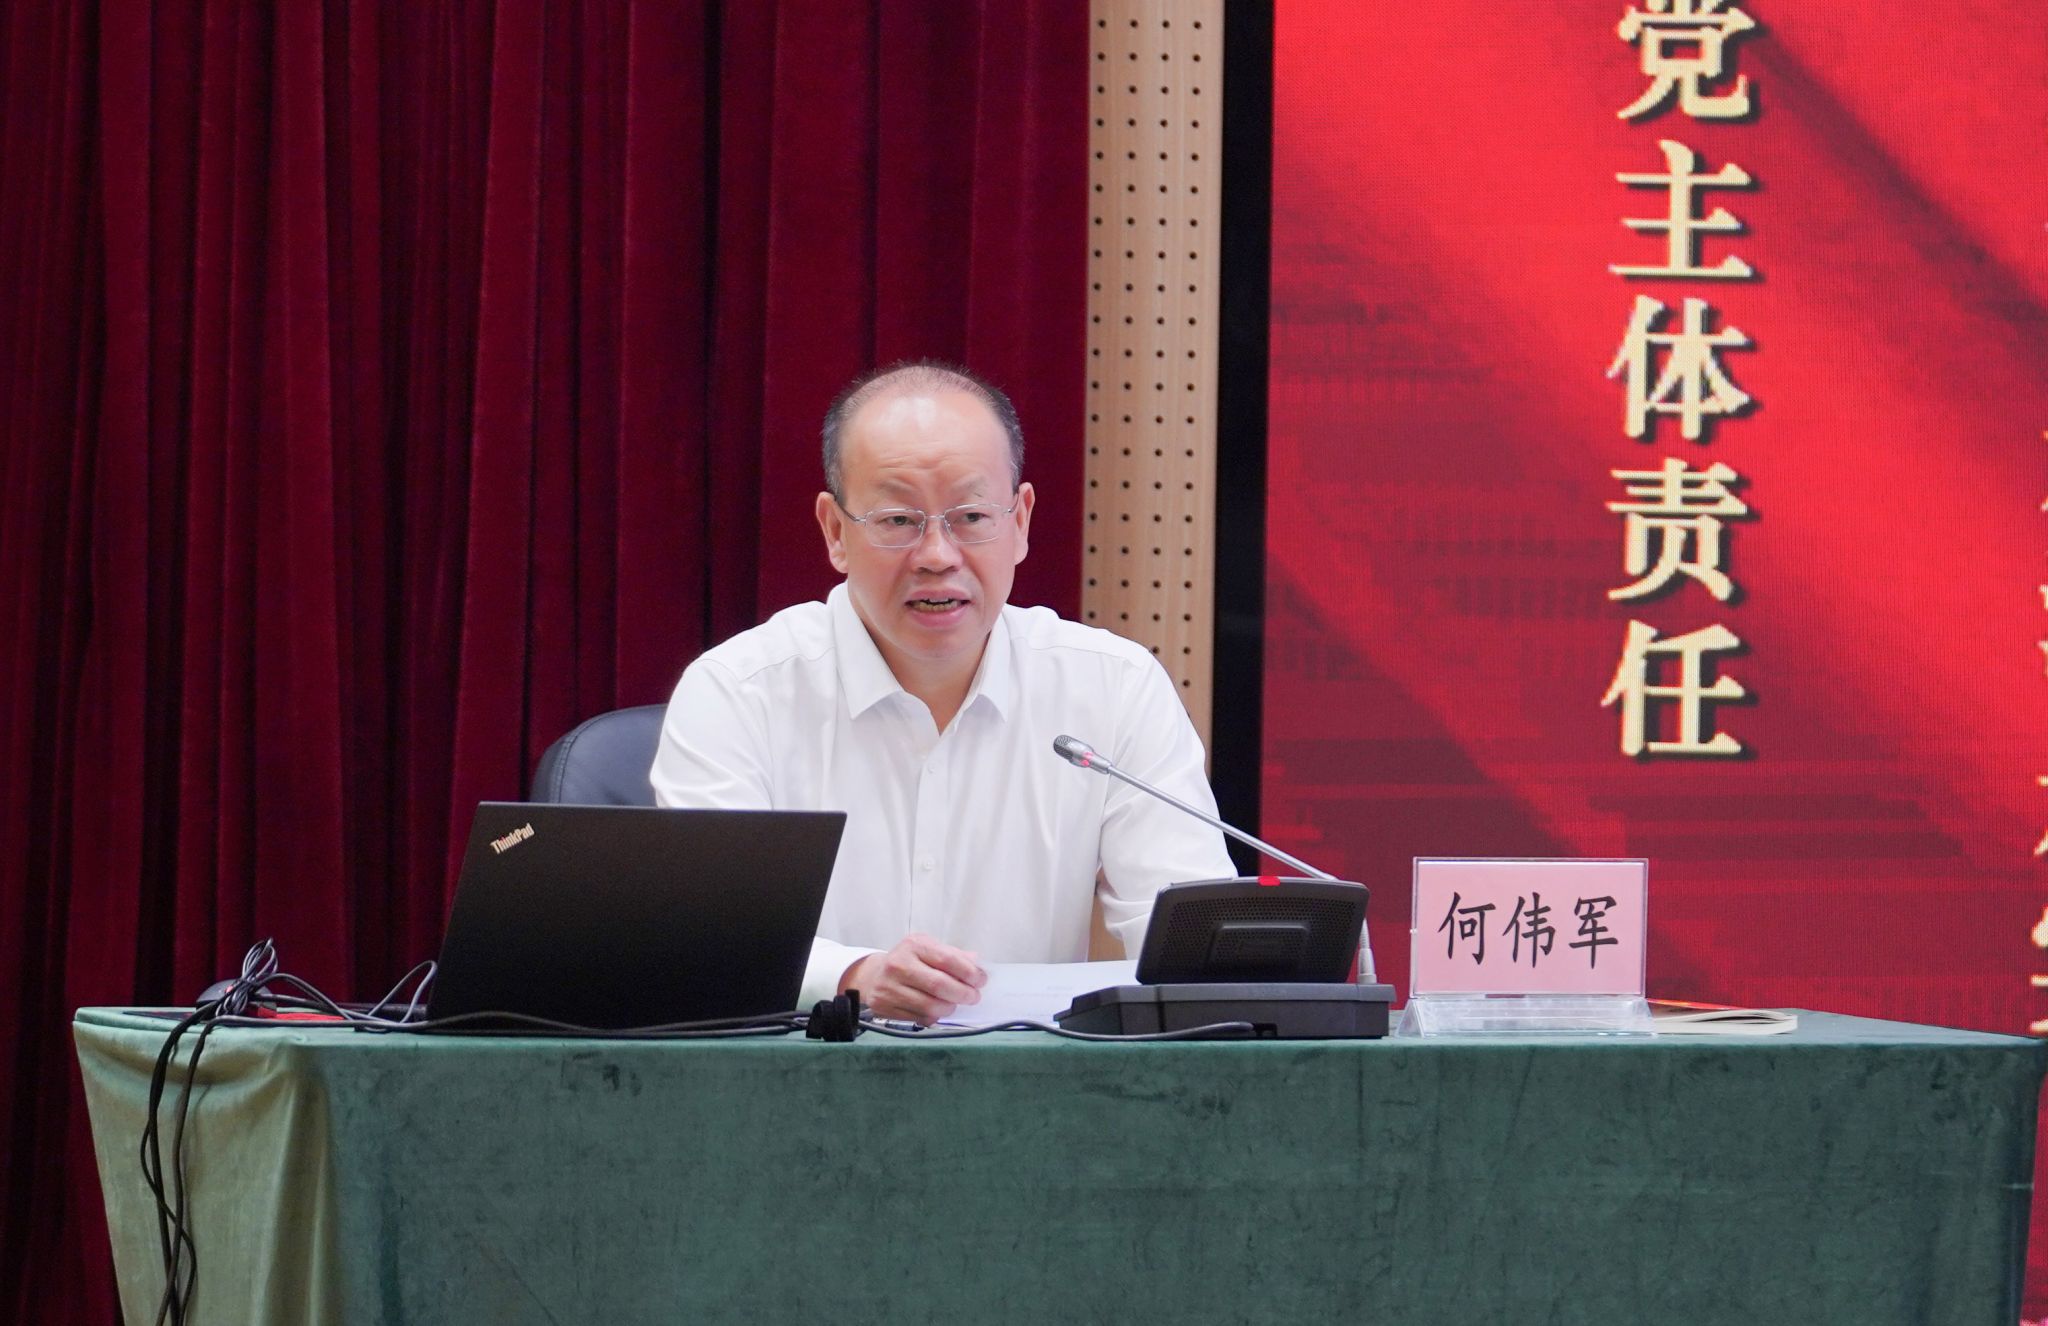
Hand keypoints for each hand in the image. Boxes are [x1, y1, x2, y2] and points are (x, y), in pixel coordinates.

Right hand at [841, 933, 986, 1024]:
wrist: (873, 975)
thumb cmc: (908, 961)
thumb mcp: (928, 949)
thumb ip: (953, 956)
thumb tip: (976, 964)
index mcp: (913, 945)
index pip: (947, 959)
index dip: (969, 972)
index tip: (981, 981)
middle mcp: (898, 964)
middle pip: (939, 985)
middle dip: (963, 993)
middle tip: (973, 997)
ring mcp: (889, 987)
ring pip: (929, 1005)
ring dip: (949, 1007)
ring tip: (954, 1004)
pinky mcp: (884, 1007)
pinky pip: (918, 1018)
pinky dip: (933, 1017)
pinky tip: (936, 1010)